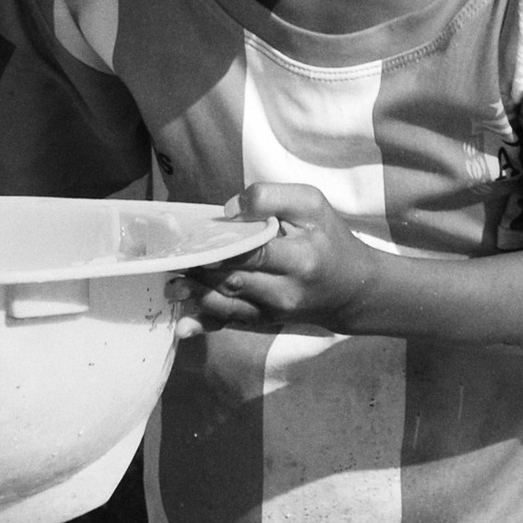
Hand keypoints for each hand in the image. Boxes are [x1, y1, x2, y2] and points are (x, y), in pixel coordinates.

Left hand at [177, 182, 388, 333]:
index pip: (251, 252)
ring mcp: (274, 311)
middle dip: (198, 269)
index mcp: (299, 259)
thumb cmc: (330, 240)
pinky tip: (183, 325)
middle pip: (232, 280)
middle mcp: (285, 292)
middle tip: (170, 256)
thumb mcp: (311, 204)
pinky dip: (205, 324)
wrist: (351, 289)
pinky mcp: (266, 322)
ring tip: (171, 283)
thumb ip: (270, 197)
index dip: (219, 246)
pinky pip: (231, 323)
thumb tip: (228, 210)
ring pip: (226, 304)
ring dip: (194, 294)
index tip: (192, 237)